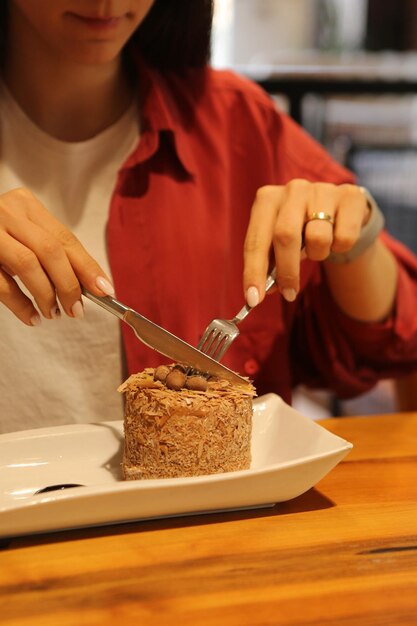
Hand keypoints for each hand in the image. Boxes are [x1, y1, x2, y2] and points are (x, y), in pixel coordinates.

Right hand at [0, 188, 113, 324]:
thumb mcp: (25, 233)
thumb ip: (51, 251)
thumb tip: (91, 285)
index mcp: (26, 205)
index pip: (65, 238)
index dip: (88, 267)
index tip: (106, 290)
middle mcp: (7, 212)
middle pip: (51, 251)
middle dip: (69, 285)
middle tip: (76, 310)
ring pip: (28, 265)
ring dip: (46, 295)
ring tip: (54, 314)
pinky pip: (2, 284)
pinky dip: (21, 305)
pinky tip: (33, 318)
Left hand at [243, 180, 369, 304]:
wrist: (340, 209)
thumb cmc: (301, 229)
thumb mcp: (279, 242)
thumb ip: (269, 264)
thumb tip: (259, 293)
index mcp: (267, 200)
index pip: (255, 240)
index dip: (253, 272)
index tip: (253, 299)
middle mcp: (293, 189)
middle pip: (285, 236)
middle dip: (286, 272)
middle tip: (289, 294)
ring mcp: (322, 190)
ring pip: (318, 239)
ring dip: (317, 255)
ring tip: (317, 249)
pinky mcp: (350, 197)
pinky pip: (344, 238)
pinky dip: (340, 247)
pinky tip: (337, 236)